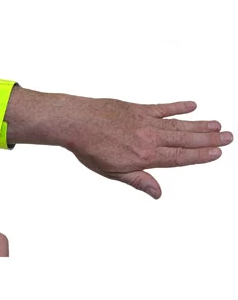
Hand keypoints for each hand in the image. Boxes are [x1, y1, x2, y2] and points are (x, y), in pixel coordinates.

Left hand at [62, 98, 232, 198]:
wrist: (77, 122)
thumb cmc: (90, 149)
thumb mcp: (113, 172)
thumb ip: (138, 180)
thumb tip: (158, 193)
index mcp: (145, 156)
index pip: (180, 157)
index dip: (200, 156)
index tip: (218, 152)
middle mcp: (150, 137)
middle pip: (185, 139)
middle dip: (208, 139)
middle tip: (229, 136)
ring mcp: (145, 120)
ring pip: (178, 123)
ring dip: (199, 124)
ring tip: (217, 124)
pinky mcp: (137, 108)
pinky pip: (162, 107)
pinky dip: (177, 106)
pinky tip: (191, 105)